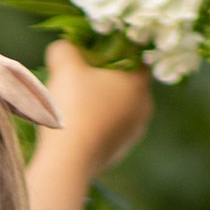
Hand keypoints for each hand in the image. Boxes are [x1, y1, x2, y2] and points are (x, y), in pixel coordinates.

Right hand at [43, 38, 152, 174]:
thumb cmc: (72, 108)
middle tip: (82, 77)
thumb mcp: (65, 67)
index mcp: (139, 83)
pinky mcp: (119, 153)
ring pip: (119, 109)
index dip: (118, 51)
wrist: (67, 162)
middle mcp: (144, 108)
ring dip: (102, 104)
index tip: (96, 52)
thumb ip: (66, 49)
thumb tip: (64, 47)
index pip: (138, 58)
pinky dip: (97, 126)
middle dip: (107, 80)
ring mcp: (133, 134)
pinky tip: (76, 127)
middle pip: (127, 85)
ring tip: (75, 104)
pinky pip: (110, 131)